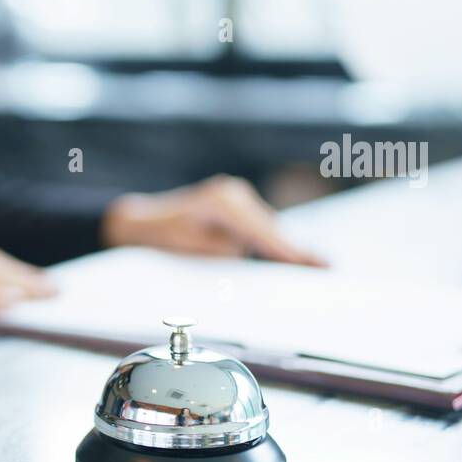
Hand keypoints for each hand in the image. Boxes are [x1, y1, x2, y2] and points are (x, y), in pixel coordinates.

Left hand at [102, 175, 325, 265]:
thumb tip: (252, 258)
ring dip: (280, 247)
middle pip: (271, 229)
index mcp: (225, 202)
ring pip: (266, 228)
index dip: (291, 251)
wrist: (136, 223)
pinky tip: (287, 256)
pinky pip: (256, 226)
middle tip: (325, 267)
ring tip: (314, 265)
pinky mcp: (232, 203)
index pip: (265, 233)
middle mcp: (233, 194)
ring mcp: (233, 196)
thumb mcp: (193, 249)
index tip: (315, 264)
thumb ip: (226, 254)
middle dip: (292, 251)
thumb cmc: (158, 238)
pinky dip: (267, 242)